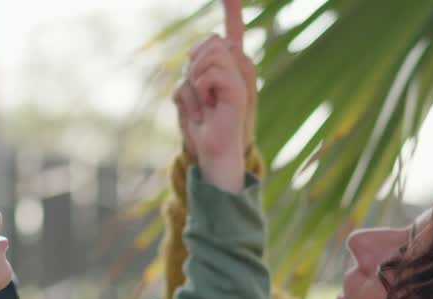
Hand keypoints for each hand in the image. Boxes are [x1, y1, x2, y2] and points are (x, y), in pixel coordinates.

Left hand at [174, 0, 256, 157]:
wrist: (211, 151)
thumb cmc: (200, 124)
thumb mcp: (190, 92)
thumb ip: (194, 70)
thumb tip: (195, 60)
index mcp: (228, 65)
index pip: (233, 29)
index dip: (233, 7)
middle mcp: (239, 68)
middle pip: (211, 40)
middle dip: (194, 63)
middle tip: (199, 90)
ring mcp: (242, 78)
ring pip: (211, 52)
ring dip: (197, 76)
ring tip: (205, 99)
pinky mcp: (239, 90)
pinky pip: (211, 72)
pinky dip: (202, 88)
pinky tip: (210, 105)